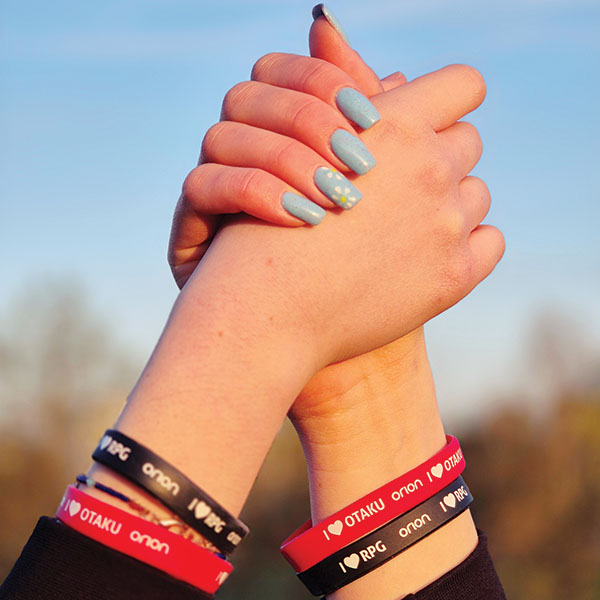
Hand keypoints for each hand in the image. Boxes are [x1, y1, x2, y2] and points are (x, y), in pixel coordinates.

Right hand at [168, 17, 404, 287]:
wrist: (326, 345)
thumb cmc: (362, 269)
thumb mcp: (386, 204)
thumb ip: (393, 142)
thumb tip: (403, 77)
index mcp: (279, 139)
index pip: (284, 72)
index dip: (323, 80)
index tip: (373, 116)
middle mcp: (240, 156)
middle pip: (250, 94)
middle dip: (308, 120)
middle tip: (359, 159)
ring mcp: (212, 188)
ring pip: (221, 135)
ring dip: (282, 158)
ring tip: (336, 199)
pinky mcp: (190, 228)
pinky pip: (200, 187)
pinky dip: (251, 193)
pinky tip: (300, 221)